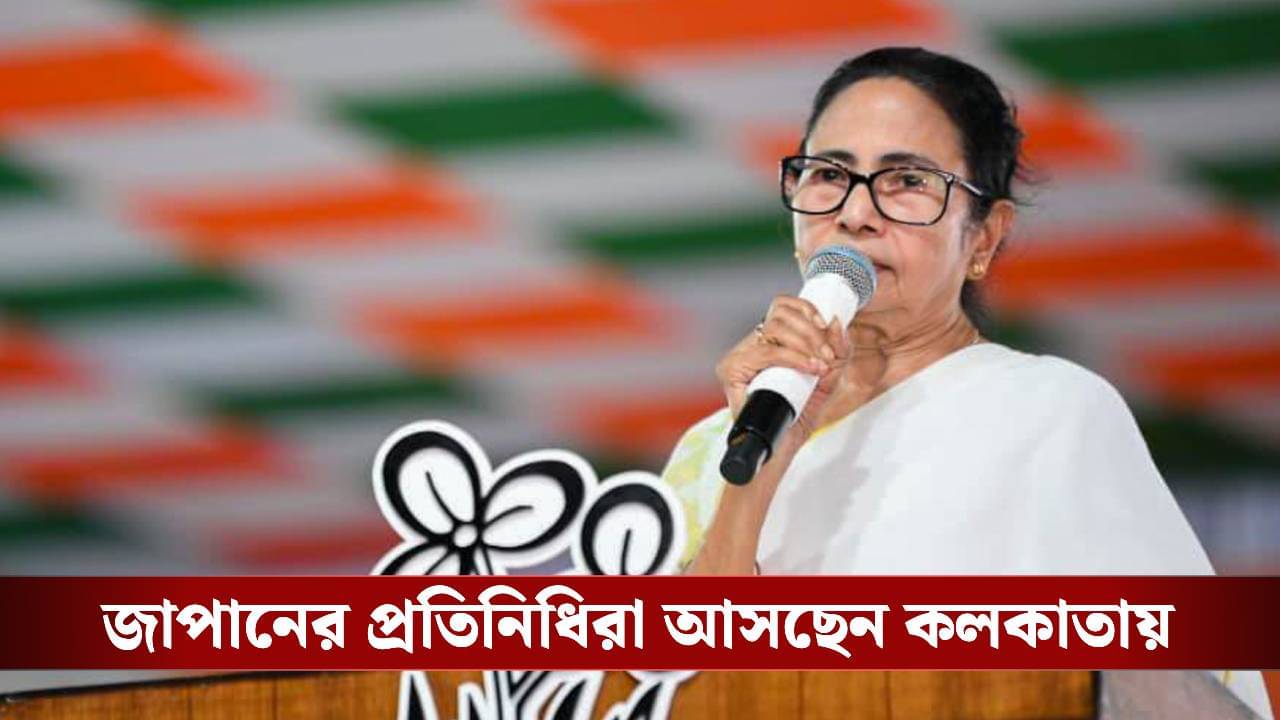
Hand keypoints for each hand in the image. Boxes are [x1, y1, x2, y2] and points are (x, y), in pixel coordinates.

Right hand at [715, 295, 851, 450]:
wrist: (776, 452)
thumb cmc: (796, 418)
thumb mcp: (825, 381)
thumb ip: (837, 353)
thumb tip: (837, 322)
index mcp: (766, 344)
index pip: (782, 306)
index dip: (807, 310)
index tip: (827, 328)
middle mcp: (748, 347)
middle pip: (780, 314)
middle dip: (812, 333)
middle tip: (827, 356)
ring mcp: (737, 358)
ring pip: (773, 329)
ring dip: (805, 344)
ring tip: (819, 365)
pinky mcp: (731, 372)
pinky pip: (766, 353)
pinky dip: (793, 358)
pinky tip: (810, 368)